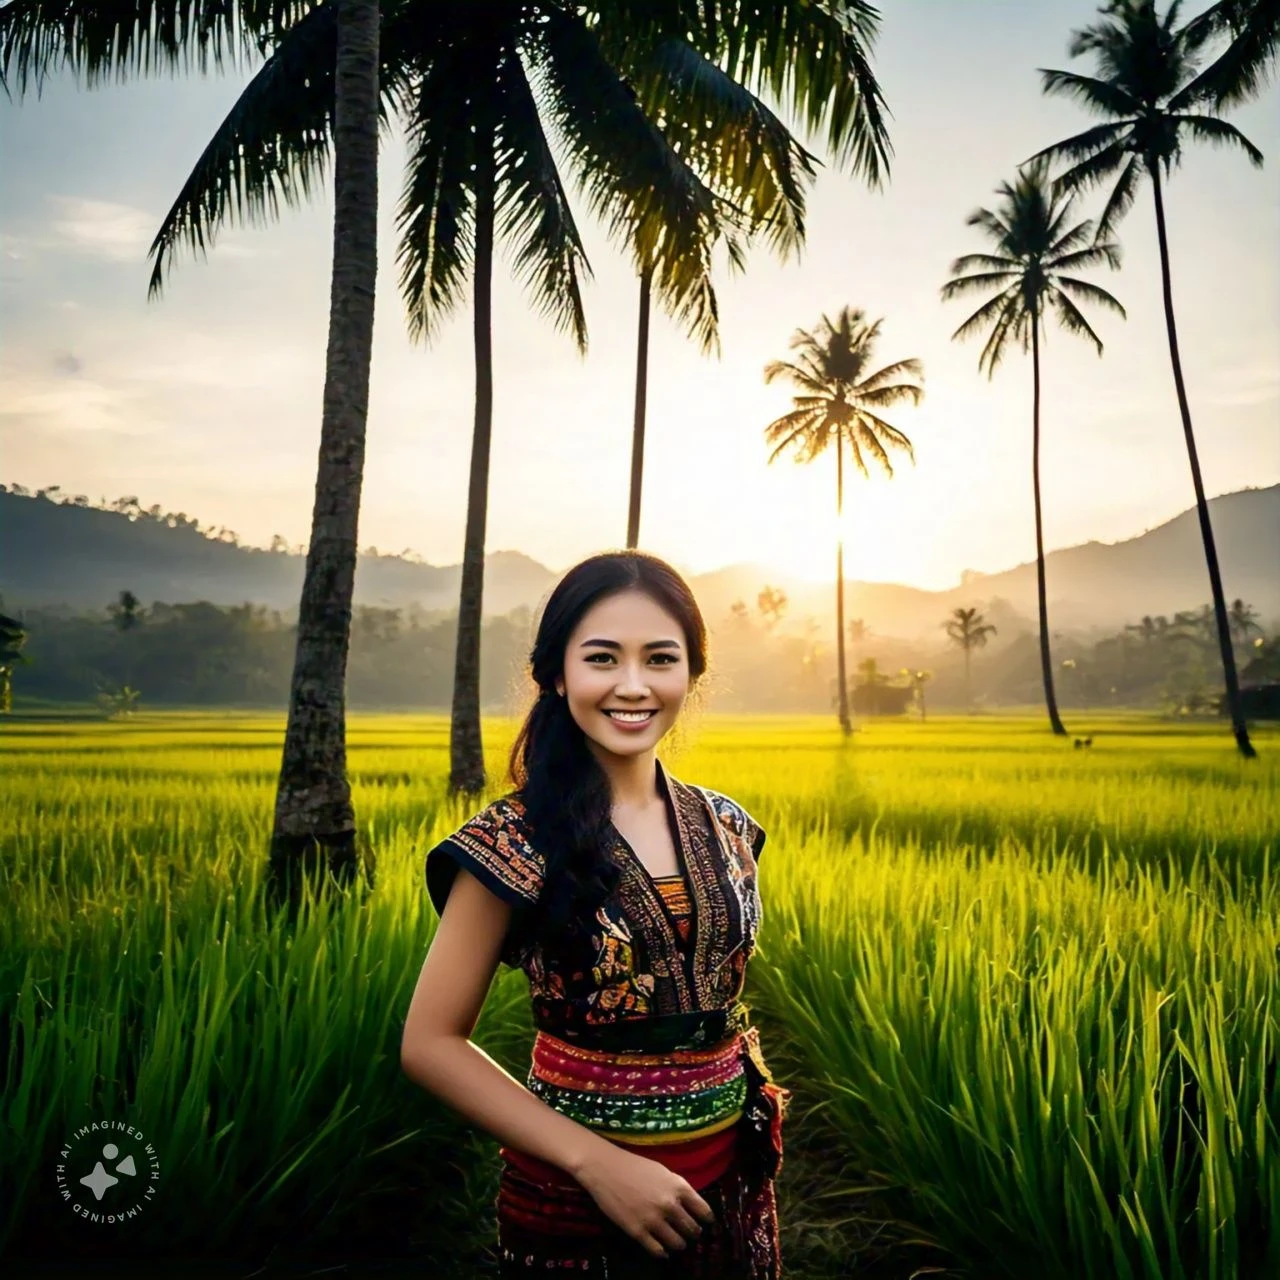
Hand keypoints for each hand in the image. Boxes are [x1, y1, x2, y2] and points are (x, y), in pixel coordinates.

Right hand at [574, 1144, 715, 1259]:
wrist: (605, 1168)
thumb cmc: (634, 1165)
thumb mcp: (662, 1171)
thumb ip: (677, 1188)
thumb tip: (690, 1205)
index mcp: (678, 1187)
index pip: (703, 1210)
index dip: (707, 1219)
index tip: (707, 1223)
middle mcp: (670, 1205)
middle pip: (692, 1229)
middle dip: (693, 1233)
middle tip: (691, 1234)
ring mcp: (654, 1220)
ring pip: (677, 1243)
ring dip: (679, 1244)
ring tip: (677, 1243)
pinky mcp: (638, 1232)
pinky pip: (658, 1250)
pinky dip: (663, 1253)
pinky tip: (663, 1251)